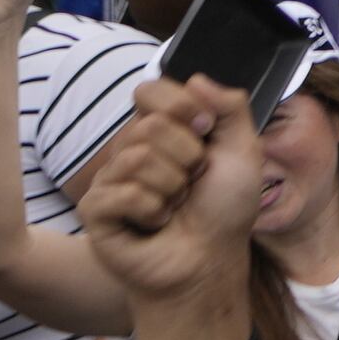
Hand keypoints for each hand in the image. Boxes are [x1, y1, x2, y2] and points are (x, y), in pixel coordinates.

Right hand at [71, 76, 264, 307]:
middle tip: (193, 183)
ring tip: (175, 206)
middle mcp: (131, 150)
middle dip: (188, 156)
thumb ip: (230, 107)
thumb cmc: (225, 210)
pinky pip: (123, 193)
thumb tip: (195, 78)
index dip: (183, 107)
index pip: (151, 90)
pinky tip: (155, 224)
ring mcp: (109, 179)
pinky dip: (152, 210)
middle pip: (150, 125)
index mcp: (161, 131)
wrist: (209, 261)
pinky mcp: (95, 210)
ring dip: (173, 187)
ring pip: (138, 158)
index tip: (206, 131)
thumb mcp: (243, 150)